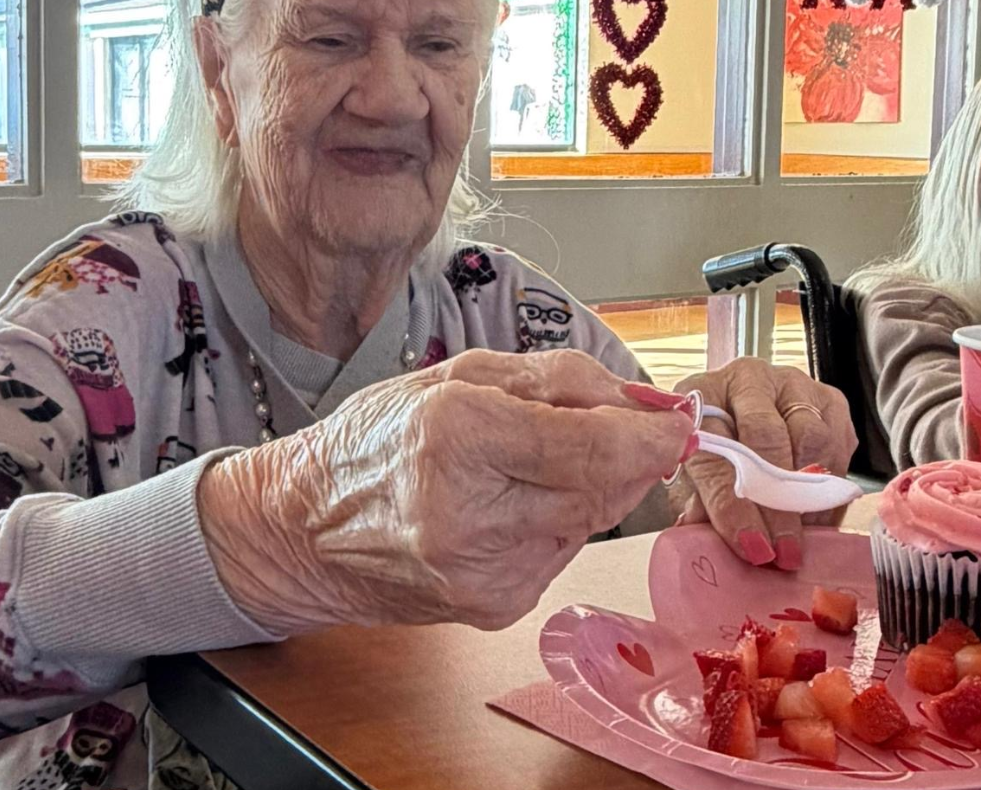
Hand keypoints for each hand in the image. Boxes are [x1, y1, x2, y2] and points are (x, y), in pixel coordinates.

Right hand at [198, 348, 696, 633]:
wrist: (305, 528)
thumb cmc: (377, 440)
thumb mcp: (460, 374)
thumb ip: (563, 380)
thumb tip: (649, 404)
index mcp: (456, 436)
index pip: (594, 445)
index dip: (650, 433)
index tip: (675, 419)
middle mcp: (470, 514)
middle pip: (602, 485)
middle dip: (621, 453)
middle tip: (604, 425)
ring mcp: (484, 571)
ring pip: (590, 520)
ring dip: (584, 486)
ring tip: (527, 464)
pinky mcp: (496, 606)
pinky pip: (562, 551)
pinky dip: (555, 522)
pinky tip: (508, 506)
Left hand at [666, 358, 857, 570]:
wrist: (748, 411)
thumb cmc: (717, 448)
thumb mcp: (697, 472)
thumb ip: (700, 501)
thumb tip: (699, 537)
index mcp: (699, 394)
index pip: (716, 451)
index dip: (733, 505)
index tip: (751, 545)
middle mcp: (746, 378)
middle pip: (765, 441)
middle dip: (777, 506)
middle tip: (783, 550)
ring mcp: (791, 383)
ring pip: (810, 438)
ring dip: (809, 496)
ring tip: (804, 535)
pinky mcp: (828, 397)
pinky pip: (839, 443)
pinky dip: (832, 485)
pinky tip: (821, 512)